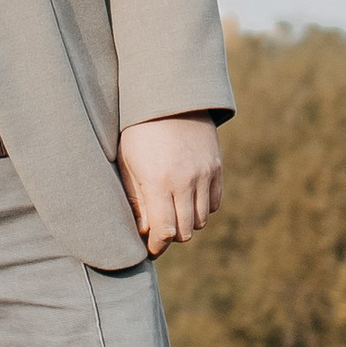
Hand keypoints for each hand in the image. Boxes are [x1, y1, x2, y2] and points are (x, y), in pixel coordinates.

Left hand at [118, 114, 221, 254]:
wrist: (169, 96)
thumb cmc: (139, 130)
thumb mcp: (128, 163)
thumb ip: (137, 199)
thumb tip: (145, 231)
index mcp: (158, 181)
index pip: (164, 231)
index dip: (157, 246)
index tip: (151, 250)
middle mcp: (185, 181)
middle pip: (184, 231)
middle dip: (170, 236)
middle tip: (158, 231)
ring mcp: (205, 174)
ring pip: (200, 220)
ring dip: (185, 223)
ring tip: (171, 213)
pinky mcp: (217, 167)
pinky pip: (214, 203)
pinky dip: (201, 208)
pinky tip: (187, 200)